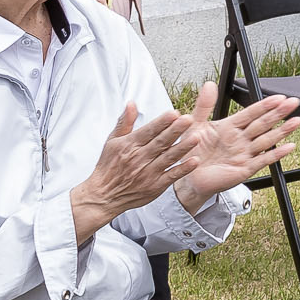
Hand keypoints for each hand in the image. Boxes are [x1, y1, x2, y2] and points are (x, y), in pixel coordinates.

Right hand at [70, 101, 199, 239]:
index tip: (174, 113)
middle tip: (189, 120)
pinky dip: (183, 169)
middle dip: (175, 130)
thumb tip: (131, 103)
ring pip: (168, 157)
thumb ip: (124, 121)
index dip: (162, 122)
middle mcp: (139, 158)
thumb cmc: (108, 166)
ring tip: (196, 137)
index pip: (148, 131)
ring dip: (182, 147)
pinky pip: (171, 176)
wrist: (103, 196)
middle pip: (160, 142)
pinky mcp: (155, 186)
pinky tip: (195, 161)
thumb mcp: (112, 141)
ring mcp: (148, 173)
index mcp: (129, 145)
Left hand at [176, 85, 299, 207]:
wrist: (188, 177)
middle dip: (279, 113)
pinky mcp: (244, 169)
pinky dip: (277, 154)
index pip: (251, 113)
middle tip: (294, 103)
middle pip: (263, 123)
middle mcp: (240, 139)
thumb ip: (204, 105)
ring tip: (296, 121)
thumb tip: (209, 84)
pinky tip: (289, 146)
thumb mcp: (194, 125)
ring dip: (283, 131)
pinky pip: (263, 160)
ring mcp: (244, 154)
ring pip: (267, 140)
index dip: (265, 105)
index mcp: (230, 127)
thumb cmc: (191, 152)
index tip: (279, 97)